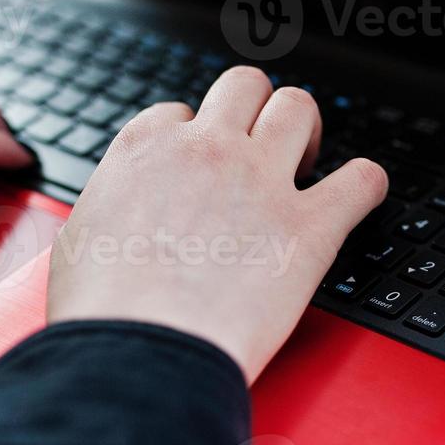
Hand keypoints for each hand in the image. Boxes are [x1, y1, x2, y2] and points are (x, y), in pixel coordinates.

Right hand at [47, 67, 388, 382]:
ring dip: (306, 131)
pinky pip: (361, 179)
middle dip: (256, 113)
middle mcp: (207, 150)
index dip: (192, 141)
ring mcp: (262, 182)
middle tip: (261, 152)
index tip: (199, 169)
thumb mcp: (78, 241)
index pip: (179, 114)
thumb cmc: (102, 315)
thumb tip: (107, 222)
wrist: (141, 356)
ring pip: (299, 108)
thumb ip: (105, 213)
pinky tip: (359, 196)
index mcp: (146, 150)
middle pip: (246, 87)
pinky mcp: (309, 228)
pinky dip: (366, 184)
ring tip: (306, 163)